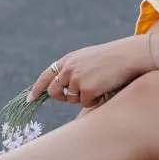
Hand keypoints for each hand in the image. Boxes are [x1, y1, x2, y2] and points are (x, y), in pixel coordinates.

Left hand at [28, 37, 148, 109]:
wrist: (128, 56)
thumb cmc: (112, 57)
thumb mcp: (87, 58)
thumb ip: (73, 69)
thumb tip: (65, 87)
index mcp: (68, 60)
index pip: (46, 76)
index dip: (37, 89)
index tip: (30, 99)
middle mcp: (68, 69)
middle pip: (54, 92)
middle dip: (62, 98)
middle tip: (73, 98)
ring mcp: (76, 79)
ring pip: (73, 99)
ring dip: (85, 97)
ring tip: (100, 84)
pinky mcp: (86, 89)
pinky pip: (86, 103)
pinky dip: (95, 100)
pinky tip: (105, 89)